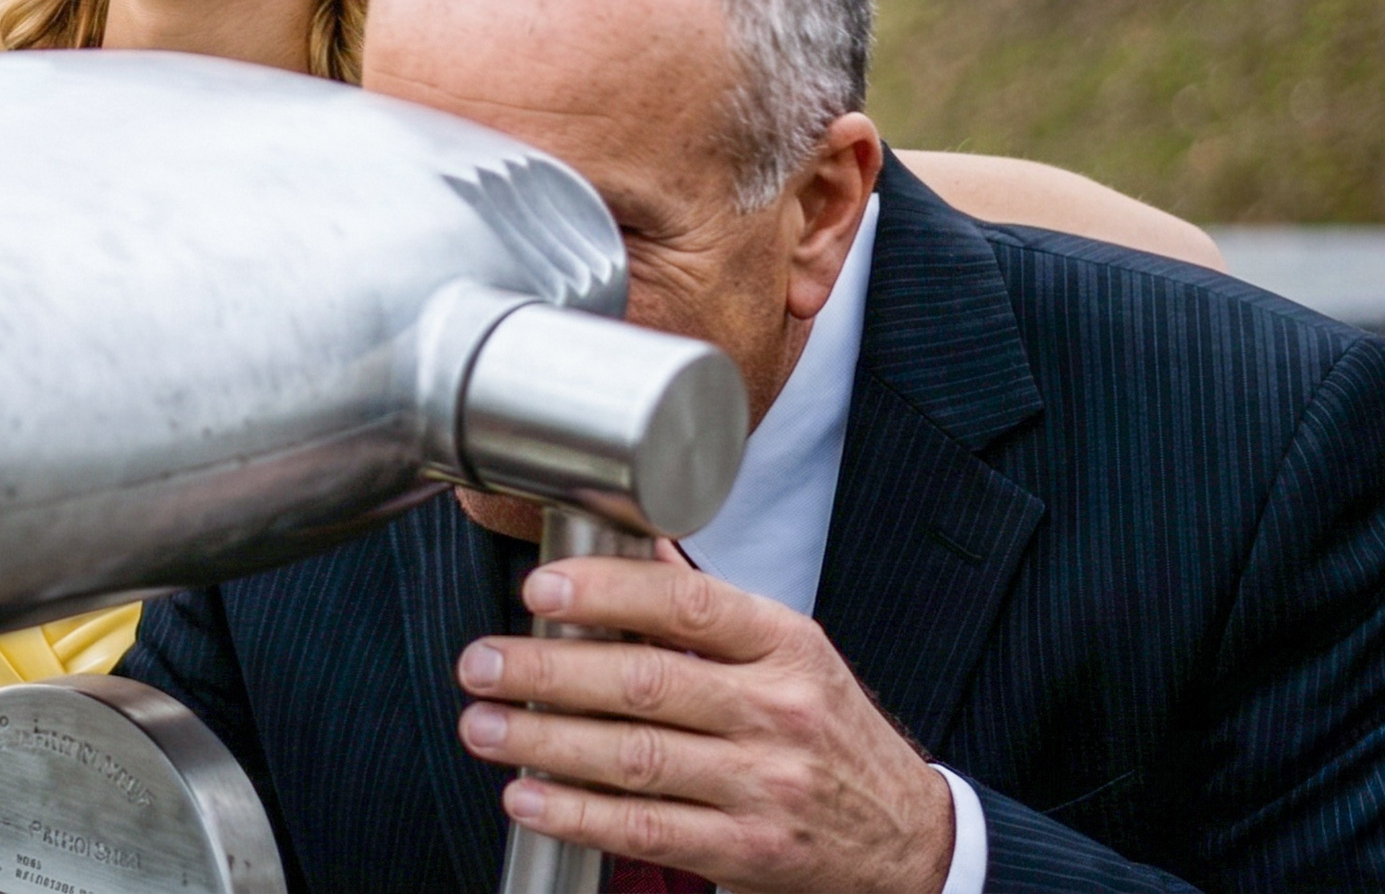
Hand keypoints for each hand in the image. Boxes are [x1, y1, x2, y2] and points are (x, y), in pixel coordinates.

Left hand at [455, 551, 954, 893]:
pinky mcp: (747, 850)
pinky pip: (647, 828)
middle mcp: (778, 710)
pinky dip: (576, 813)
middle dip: (547, 670)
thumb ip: (707, 604)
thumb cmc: (829, 730)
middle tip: (480, 662)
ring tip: (482, 726)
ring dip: (544, 741)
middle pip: (645, 682)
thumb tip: (632, 534)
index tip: (538, 586)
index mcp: (785, 643)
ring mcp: (765, 784)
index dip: (607, 590)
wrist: (904, 835)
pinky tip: (526, 797)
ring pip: (635, 757)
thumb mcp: (788, 650)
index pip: (689, 604)